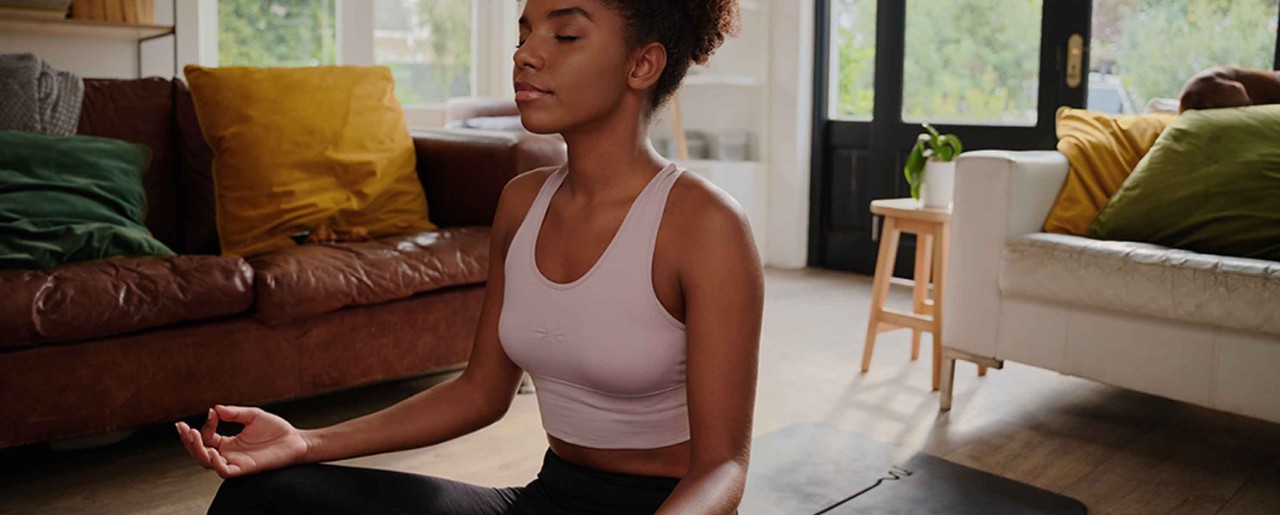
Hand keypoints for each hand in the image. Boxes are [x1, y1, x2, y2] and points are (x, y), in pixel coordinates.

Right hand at [175, 405, 310, 478]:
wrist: (296, 440)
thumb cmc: (277, 430)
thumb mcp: (252, 416)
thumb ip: (234, 413)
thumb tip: (215, 408)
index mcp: (229, 443)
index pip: (206, 438)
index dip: (204, 427)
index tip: (212, 413)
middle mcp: (229, 454)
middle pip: (200, 453)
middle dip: (188, 441)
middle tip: (183, 428)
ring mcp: (236, 462)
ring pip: (207, 463)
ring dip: (198, 451)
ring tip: (194, 436)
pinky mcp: (245, 469)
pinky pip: (225, 471)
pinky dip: (215, 463)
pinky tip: (213, 450)